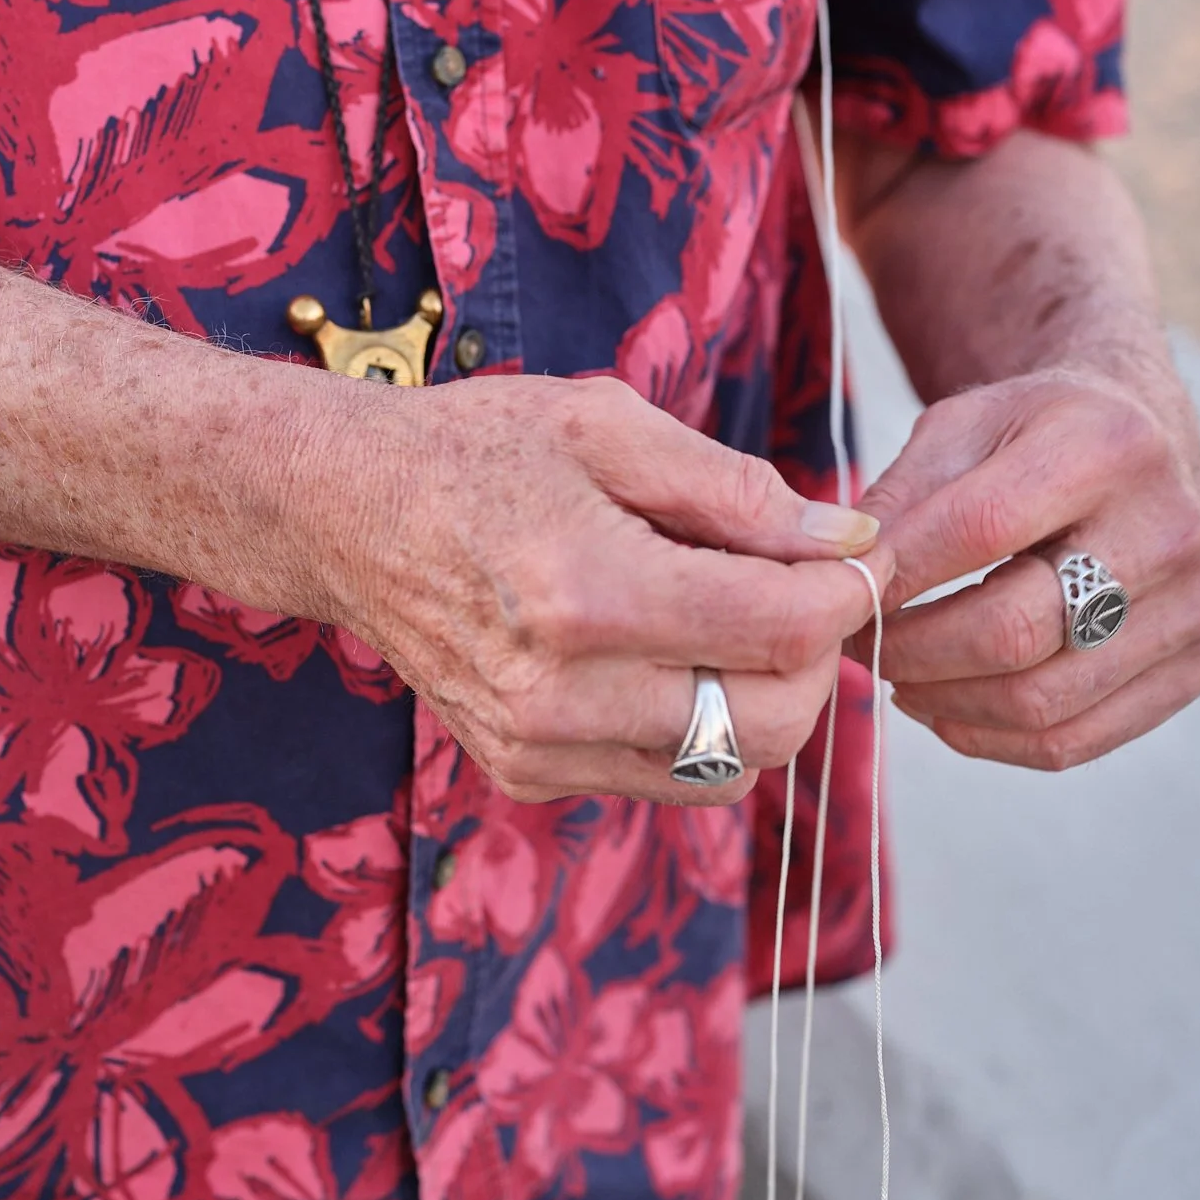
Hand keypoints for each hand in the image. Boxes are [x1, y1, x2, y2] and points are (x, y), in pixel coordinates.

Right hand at [306, 374, 891, 804]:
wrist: (343, 513)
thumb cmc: (473, 451)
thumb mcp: (606, 424)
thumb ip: (736, 488)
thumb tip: (844, 540)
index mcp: (586, 590)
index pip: (778, 627)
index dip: (846, 590)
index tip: (856, 552)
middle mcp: (560, 692)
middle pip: (773, 720)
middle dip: (818, 655)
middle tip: (802, 588)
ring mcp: (538, 746)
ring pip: (732, 763)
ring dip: (768, 696)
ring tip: (737, 615)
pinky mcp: (526, 772)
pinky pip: (671, 775)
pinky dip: (705, 724)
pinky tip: (677, 654)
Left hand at [860, 365, 1199, 768]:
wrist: (1134, 453)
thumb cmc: (1030, 438)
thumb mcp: (959, 428)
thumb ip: (898, 497)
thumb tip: (843, 575)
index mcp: (1106, 447)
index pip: (982, 529)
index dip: (899, 573)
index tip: (844, 591)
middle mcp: (1166, 530)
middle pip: (1014, 630)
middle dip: (911, 649)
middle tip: (857, 641)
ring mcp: (1189, 608)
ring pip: (1039, 700)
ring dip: (941, 700)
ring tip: (894, 672)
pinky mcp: (1188, 669)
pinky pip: (1070, 740)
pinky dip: (987, 736)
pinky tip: (942, 705)